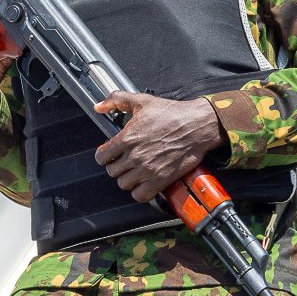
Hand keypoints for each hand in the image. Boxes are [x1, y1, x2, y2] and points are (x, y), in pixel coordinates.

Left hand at [91, 90, 222, 202]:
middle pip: (112, 172)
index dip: (104, 155)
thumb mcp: (142, 100)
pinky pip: (140, 195)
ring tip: (135, 171)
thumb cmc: (172, 113)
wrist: (197, 125)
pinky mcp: (161, 180)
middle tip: (125, 161)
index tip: (111, 154)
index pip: (101, 157)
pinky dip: (140, 192)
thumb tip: (99, 106)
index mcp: (127, 138)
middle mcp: (135, 156)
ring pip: (124, 184)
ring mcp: (147, 170)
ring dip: (127, 179)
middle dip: (116, 166)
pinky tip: (144, 183)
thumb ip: (117, 100)